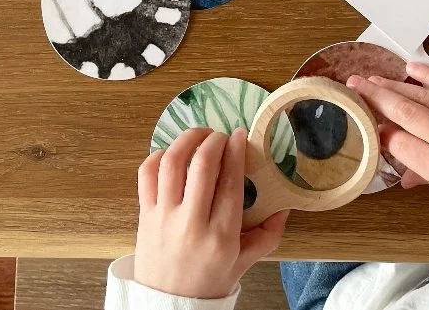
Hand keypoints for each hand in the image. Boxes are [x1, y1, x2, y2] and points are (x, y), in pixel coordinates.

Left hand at [134, 127, 288, 298]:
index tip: (239, 135)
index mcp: (221, 235)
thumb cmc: (208, 282)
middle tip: (221, 135)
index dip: (236, 150)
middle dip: (214, 140)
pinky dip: (158, 156)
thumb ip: (267, 236)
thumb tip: (285, 207)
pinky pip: (146, 174)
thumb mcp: (244, 263)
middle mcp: (192, 222)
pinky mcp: (144, 214)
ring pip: (172, 163)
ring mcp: (164, 216)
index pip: (230, 181)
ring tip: (198, 135)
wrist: (169, 305)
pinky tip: (171, 154)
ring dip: (186, 140)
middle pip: (202, 165)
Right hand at [346, 63, 428, 216]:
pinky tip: (408, 69)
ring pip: (424, 96)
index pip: (402, 145)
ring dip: (394, 85)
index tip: (363, 121)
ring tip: (370, 78)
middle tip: (352, 85)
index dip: (379, 132)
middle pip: (407, 114)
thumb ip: (426, 174)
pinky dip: (427, 76)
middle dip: (376, 98)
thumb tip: (397, 168)